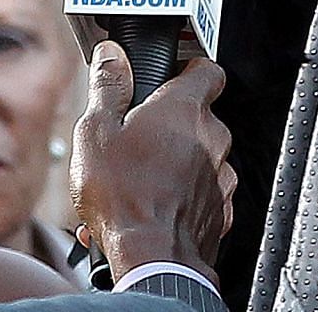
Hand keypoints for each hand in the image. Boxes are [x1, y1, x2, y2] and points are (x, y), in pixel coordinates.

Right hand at [71, 44, 235, 284]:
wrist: (151, 259)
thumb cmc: (123, 197)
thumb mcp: (96, 133)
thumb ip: (107, 88)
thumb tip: (110, 58)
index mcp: (184, 108)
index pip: (207, 69)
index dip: (190, 69)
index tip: (172, 76)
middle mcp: (212, 136)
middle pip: (199, 116)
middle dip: (172, 126)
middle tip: (139, 140)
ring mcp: (221, 174)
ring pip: (202, 156)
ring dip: (178, 163)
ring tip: (140, 182)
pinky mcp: (221, 208)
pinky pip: (204, 191)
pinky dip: (185, 195)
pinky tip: (154, 205)